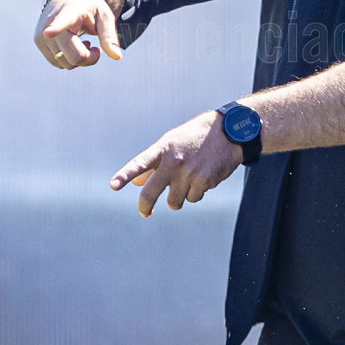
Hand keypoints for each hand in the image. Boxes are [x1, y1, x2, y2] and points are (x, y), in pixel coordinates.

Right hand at [35, 0, 121, 68]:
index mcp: (70, 12)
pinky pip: (58, 63)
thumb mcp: (104, 16)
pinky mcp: (38, 42)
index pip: (62, 22)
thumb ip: (109, 36)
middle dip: (89, 58)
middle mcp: (51, 22)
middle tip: (96, 48)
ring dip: (79, 59)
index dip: (56, 28)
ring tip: (83, 41)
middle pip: (74, 56)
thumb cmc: (89, 7)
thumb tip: (117, 56)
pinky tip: (73, 44)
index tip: (49, 33)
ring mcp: (42, 34)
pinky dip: (69, 59)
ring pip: (66, 63)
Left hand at [111, 110, 242, 216]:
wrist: (230, 132)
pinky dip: (196, 193)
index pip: (140, 163)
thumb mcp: (173, 143)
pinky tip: (203, 177)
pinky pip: (193, 199)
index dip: (125, 175)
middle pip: (151, 193)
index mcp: (163, 148)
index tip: (113, 186)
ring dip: (177, 199)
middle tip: (145, 212)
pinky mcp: (205, 182)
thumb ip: (154, 162)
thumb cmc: (196, 137)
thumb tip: (137, 184)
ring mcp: (189, 173)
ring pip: (174, 202)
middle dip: (145, 207)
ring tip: (186, 183)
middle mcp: (174, 161)